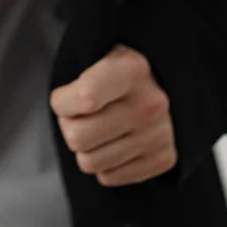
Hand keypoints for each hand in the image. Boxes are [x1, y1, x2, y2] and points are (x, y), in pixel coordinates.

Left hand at [49, 43, 176, 185]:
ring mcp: (159, 135)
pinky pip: (109, 177)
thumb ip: (77, 65)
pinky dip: (104, 162)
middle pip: (78, 137)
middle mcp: (150, 104)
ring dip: (86, 147)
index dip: (62, 102)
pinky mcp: (165, 159)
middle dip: (69, 125)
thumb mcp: (99, 49)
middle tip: (80, 113)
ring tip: (98, 125)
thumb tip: (59, 99)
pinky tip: (115, 140)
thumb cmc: (116, 65)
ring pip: (89, 163)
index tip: (64, 96)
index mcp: (133, 69)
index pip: (85, 98)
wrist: (167, 80)